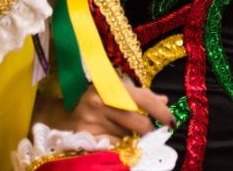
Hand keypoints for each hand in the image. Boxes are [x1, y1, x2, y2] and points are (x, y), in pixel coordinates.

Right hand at [33, 82, 175, 142]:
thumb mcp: (115, 89)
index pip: (143, 99)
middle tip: (157, 132)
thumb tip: (164, 101)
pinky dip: (121, 144)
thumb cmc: (93, 97)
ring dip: (135, 137)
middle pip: (137, 121)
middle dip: (151, 129)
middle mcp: (101, 102)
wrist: (60, 113)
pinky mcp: (86, 137)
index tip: (171, 121)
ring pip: (126, 135)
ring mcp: (92, 121)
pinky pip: (113, 145)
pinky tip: (122, 141)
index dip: (161, 111)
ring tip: (135, 134)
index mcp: (110, 86)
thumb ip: (141, 95)